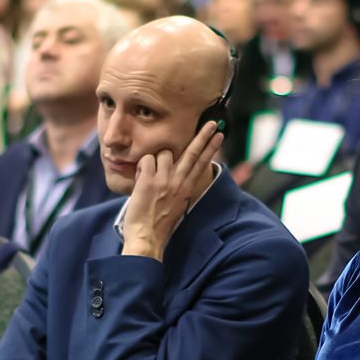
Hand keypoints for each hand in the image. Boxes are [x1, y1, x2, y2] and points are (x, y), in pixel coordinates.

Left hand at [118, 123, 222, 260]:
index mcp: (187, 188)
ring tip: (149, 177)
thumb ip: (179, 187)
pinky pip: (146, 160)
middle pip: (193, 152)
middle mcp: (179, 182)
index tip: (219, 136)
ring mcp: (165, 180)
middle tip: (211, 123)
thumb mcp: (177, 205)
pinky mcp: (149, 179)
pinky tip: (140, 179)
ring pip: (163, 153)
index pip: (202, 163)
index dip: (211, 148)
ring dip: (154, 161)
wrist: (147, 237)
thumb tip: (179, 175)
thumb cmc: (158, 224)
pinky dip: (141, 167)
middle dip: (203, 136)